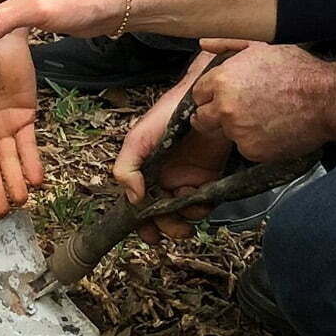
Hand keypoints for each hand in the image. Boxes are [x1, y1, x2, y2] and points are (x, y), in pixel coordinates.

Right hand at [113, 51, 237, 239]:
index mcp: (144, 173)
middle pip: (163, 217)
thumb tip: (132, 198)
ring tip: (189, 203)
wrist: (204, 99)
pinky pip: (204, 202)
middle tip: (175, 227)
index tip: (149, 235)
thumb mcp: (138, 139)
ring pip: (184, 213)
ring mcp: (187, 180)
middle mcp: (165, 180)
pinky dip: (202, 205)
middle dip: (168, 227)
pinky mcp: (209, 178)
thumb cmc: (168, 114)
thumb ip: (126, 168)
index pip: (139, 207)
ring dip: (186, 216)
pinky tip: (201, 195)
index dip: (143, 225)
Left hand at [190, 39, 335, 160]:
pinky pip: (245, 148)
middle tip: (242, 111)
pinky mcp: (252, 151)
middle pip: (203, 119)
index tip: (227, 96)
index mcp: (222, 80)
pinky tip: (273, 128)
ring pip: (226, 134)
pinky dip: (256, 142)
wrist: (326, 98)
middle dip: (216, 115)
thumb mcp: (261, 47)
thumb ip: (227, 44)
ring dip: (239, 128)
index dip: (212, 95)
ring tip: (265, 116)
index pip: (197, 94)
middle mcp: (225, 108)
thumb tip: (203, 43)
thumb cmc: (297, 70)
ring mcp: (238, 132)